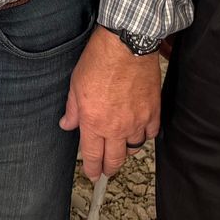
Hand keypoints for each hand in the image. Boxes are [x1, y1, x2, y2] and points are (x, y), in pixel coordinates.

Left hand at [59, 27, 161, 178]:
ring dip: (126, 150)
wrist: (126, 44)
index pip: (93, 156)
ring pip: (133, 148)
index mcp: (94, 122)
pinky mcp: (153, 111)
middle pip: (115, 160)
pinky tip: (139, 131)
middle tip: (106, 170)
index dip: (92, 169)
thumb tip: (67, 124)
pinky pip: (150, 133)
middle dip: (109, 168)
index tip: (92, 174)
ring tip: (121, 147)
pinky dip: (144, 135)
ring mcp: (137, 120)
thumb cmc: (99, 60)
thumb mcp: (76, 84)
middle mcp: (116, 127)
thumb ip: (72, 109)